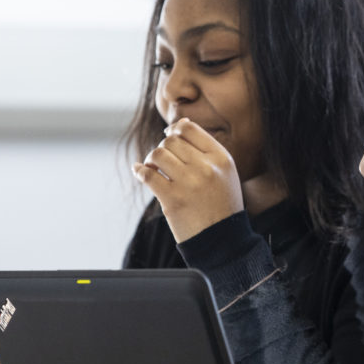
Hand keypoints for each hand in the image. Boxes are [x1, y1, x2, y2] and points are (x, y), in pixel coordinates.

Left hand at [131, 118, 243, 242]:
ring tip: (154, 168)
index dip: (175, 130)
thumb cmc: (221, 203)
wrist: (222, 240)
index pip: (190, 129)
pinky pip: (147, 174)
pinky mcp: (172, 199)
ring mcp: (189, 183)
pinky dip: (139, 171)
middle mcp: (206, 168)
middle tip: (163, 160)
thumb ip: (205, 148)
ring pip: (158, 154)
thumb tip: (179, 123)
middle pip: (171, 141)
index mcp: (221, 158)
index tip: (170, 138)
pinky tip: (140, 171)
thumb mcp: (224, 172)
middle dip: (163, 147)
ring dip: (151, 159)